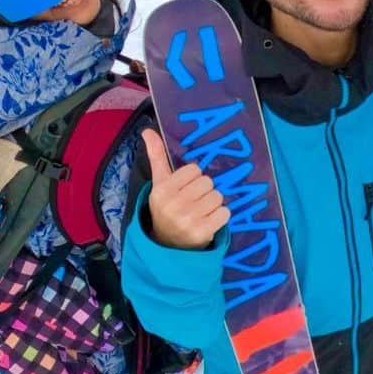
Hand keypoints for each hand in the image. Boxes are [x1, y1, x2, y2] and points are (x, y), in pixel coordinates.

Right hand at [141, 129, 229, 250]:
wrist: (167, 243)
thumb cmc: (166, 206)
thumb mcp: (159, 182)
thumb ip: (156, 156)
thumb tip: (148, 130)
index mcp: (162, 191)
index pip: (194, 169)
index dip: (193, 178)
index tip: (186, 188)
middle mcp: (173, 205)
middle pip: (208, 182)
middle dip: (204, 190)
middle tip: (195, 201)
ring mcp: (188, 220)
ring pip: (217, 196)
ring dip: (213, 203)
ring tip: (201, 211)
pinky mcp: (202, 233)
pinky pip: (225, 213)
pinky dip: (220, 216)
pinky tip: (208, 220)